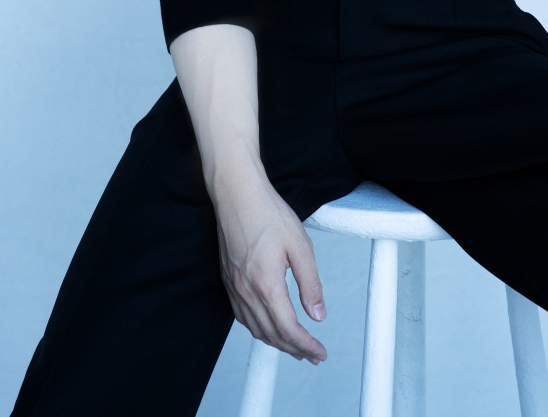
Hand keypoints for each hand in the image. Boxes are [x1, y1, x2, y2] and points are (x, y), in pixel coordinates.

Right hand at [213, 170, 327, 364]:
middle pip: (271, 335)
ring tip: (293, 346)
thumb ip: (310, 283)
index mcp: (266, 284)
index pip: (288, 330)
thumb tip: (318, 314)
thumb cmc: (266, 212)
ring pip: (255, 329)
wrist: (237, 193)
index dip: (306, 346)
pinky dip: (258, 328)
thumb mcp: (300, 245)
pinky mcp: (228, 280)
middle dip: (294, 349)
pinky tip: (267, 326)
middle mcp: (246, 291)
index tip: (319, 353)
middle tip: (312, 355)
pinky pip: (242, 316)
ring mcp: (234, 287)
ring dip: (276, 342)